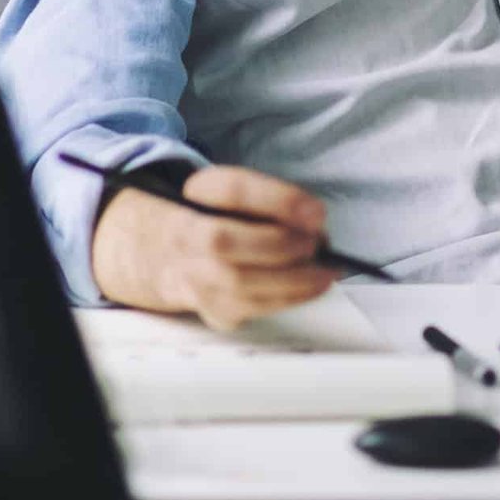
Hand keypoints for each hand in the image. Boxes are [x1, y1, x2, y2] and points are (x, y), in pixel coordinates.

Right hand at [91, 164, 339, 329]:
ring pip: (237, 284)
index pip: (232, 190)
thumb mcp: (241, 192)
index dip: (278, 200)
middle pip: (223, 242)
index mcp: (198, 193)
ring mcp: (193, 277)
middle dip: (279, 244)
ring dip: (292, 280)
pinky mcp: (211, 309)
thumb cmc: (222, 218)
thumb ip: (274, 199)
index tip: (317, 212)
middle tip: (317, 243)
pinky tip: (313, 288)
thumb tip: (314, 220)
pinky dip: (288, 299)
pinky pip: (249, 309)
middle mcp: (186, 234)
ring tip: (326, 270)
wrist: (172, 254)